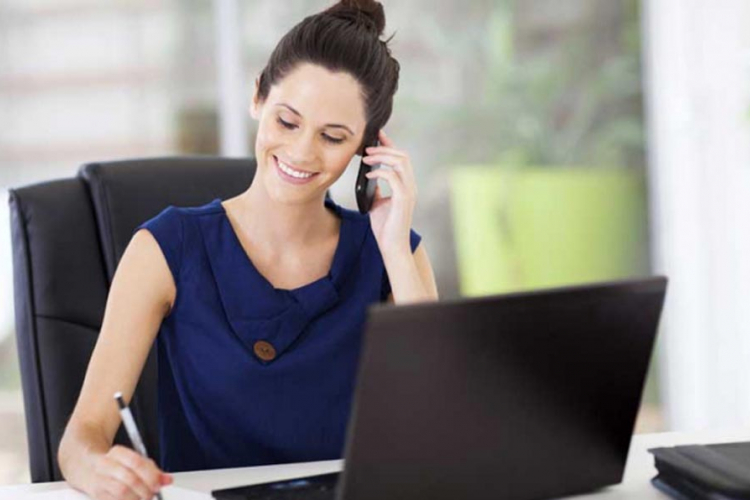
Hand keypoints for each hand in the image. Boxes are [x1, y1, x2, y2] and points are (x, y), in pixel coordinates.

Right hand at [84, 445, 171, 499]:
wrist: (87, 468)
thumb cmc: (117, 466)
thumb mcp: (135, 462)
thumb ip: (152, 470)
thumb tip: (168, 480)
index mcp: (117, 452)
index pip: (136, 462)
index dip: (150, 475)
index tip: (158, 484)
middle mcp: (105, 465)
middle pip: (129, 478)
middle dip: (145, 489)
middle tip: (152, 494)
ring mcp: (98, 480)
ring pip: (121, 492)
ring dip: (136, 498)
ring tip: (143, 498)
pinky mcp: (95, 495)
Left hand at [363, 129, 417, 256]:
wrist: (391, 246)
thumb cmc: (385, 227)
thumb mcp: (378, 203)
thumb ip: (377, 189)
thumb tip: (370, 177)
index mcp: (406, 185)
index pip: (401, 159)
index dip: (390, 145)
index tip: (377, 136)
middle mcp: (410, 186)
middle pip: (402, 156)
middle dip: (385, 148)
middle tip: (367, 148)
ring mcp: (408, 192)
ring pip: (401, 163)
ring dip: (382, 157)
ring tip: (367, 158)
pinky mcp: (403, 199)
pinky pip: (393, 177)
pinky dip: (380, 172)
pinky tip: (369, 175)